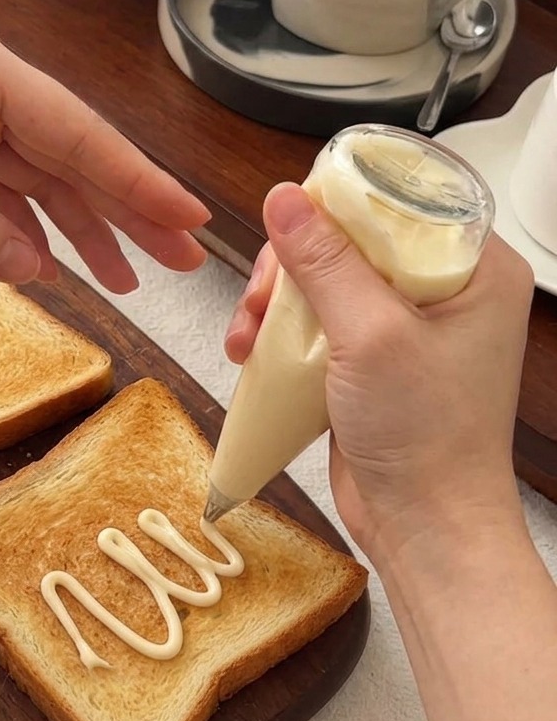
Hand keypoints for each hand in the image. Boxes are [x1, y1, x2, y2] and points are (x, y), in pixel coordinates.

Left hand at [0, 17, 209, 292]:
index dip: (138, 182)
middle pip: (70, 158)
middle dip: (125, 212)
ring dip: (80, 231)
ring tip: (129, 278)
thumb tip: (37, 269)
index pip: (77, 134)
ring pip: (36, 183)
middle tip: (182, 259)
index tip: (189, 219)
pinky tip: (52, 267)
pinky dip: (21, 234)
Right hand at [224, 183, 533, 559]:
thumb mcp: (371, 335)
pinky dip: (281, 335)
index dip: (340, 202)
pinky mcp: (370, 360)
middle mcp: (442, 291)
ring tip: (246, 337)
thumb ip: (325, 262)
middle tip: (263, 297)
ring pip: (324, 283)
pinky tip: (252, 353)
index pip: (401, 199)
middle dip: (293, 266)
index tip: (290, 222)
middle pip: (350, 240)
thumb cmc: (426, 436)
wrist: (423, 523)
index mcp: (474, 268)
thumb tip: (284, 198)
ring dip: (277, 304)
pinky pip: (318, 325)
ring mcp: (404, 327)